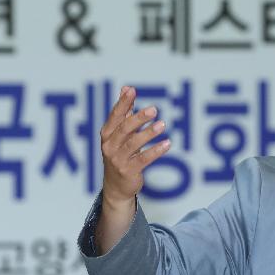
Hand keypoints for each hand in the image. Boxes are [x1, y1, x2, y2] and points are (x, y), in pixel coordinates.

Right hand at [100, 86, 169, 207]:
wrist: (116, 186)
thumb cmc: (119, 155)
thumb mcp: (118, 134)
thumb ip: (124, 112)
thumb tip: (127, 88)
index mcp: (107, 134)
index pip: (115, 116)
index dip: (123, 103)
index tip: (132, 90)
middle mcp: (109, 146)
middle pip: (124, 129)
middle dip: (139, 118)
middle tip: (154, 109)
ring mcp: (118, 160)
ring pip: (133, 143)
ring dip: (149, 133)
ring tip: (163, 124)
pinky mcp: (128, 171)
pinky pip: (144, 159)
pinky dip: (156, 151)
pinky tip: (167, 144)